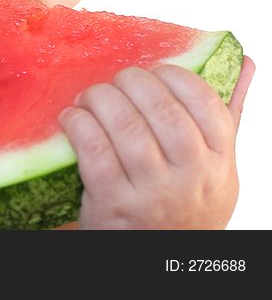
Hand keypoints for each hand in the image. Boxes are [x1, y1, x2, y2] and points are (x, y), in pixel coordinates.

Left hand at [58, 56, 254, 228]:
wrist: (157, 254)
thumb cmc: (183, 202)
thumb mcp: (215, 166)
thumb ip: (226, 114)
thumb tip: (243, 61)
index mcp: (220, 161)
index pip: (204, 101)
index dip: (173, 75)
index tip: (153, 72)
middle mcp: (190, 178)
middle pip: (160, 108)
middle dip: (130, 82)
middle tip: (115, 82)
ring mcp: (152, 193)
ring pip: (125, 126)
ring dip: (99, 99)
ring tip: (89, 97)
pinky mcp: (113, 205)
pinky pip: (93, 150)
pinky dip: (78, 125)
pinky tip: (72, 118)